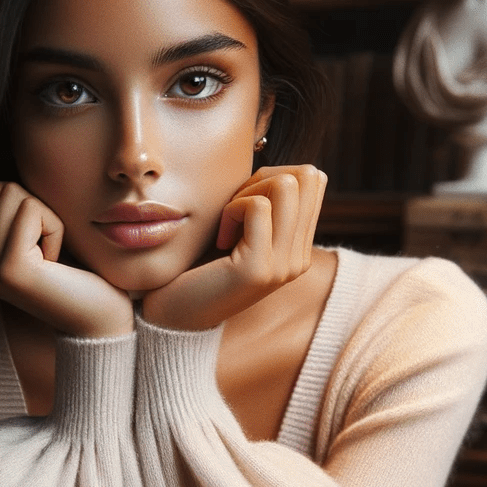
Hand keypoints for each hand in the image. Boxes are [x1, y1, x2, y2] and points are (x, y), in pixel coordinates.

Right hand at [0, 180, 133, 337]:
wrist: (99, 321)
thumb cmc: (76, 273)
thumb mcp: (33, 235)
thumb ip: (6, 210)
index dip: (14, 201)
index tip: (35, 240)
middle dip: (28, 203)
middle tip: (45, 245)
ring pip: (10, 193)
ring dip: (45, 216)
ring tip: (50, 255)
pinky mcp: (9, 268)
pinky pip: (31, 209)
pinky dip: (54, 226)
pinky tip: (56, 261)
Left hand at [139, 164, 326, 331]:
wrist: (173, 316)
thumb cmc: (197, 265)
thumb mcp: (240, 229)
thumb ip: (264, 204)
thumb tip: (278, 170)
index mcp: (299, 247)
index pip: (314, 178)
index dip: (273, 174)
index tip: (243, 202)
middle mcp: (299, 258)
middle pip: (306, 176)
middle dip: (263, 179)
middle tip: (235, 210)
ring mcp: (284, 265)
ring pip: (286, 185)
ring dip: (247, 193)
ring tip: (228, 223)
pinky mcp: (258, 269)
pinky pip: (256, 206)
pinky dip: (231, 211)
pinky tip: (220, 239)